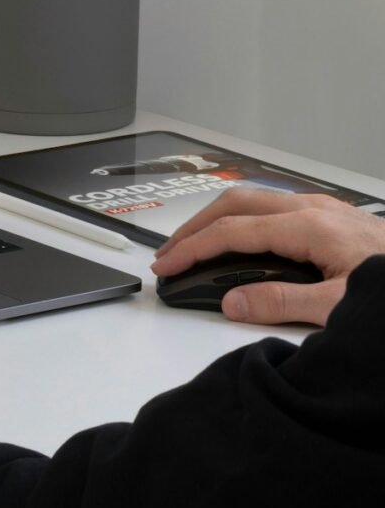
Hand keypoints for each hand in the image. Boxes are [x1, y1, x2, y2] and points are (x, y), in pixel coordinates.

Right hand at [150, 186, 384, 325]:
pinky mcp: (330, 216)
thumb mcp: (341, 307)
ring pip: (250, 200)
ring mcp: (321, 209)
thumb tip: (233, 302)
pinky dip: (240, 219)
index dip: (193, 248)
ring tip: (193, 245)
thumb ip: (282, 303)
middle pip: (233, 203)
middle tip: (168, 254)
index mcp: (309, 227)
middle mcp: (311, 209)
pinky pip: (270, 206)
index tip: (167, 265)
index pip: (232, 231)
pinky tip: (239, 238)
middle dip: (193, 227)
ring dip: (215, 220)